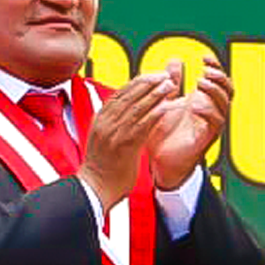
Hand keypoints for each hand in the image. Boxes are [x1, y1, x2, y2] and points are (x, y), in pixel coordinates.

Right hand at [79, 70, 177, 211]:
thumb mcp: (103, 138)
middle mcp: (106, 123)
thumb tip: (127, 111)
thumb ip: (114, 123)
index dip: (138, 82)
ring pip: (137, 107)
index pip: (120, 93)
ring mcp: (114, 134)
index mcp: (100, 120)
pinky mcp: (125, 146)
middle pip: (129, 96)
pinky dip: (156, 113)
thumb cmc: (102, 167)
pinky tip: (168, 106)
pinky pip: (143, 125)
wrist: (94, 189)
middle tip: (165, 75)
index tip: (152, 75)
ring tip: (170, 86)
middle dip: (149, 83)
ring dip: (156, 94)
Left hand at [147, 58, 230, 190]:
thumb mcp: (166, 102)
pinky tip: (195, 105)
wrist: (160, 162)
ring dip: (214, 91)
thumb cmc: (164, 134)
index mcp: (203, 101)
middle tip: (205, 70)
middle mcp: (211, 112)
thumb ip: (172, 83)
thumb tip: (175, 60)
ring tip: (200, 82)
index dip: (216, 66)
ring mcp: (210, 125)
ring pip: (225, 104)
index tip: (204, 57)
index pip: (218, 80)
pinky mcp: (206, 139)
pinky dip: (208, 111)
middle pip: (228, 89)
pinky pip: (216, 123)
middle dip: (219, 77)